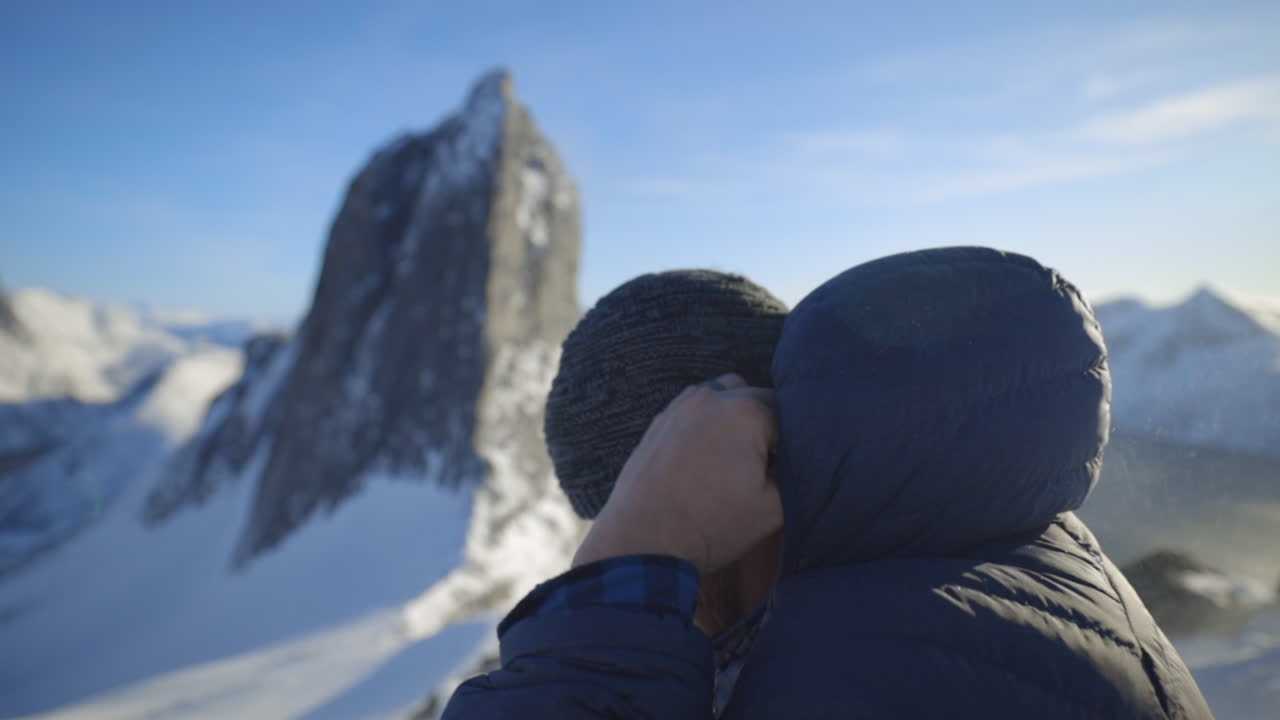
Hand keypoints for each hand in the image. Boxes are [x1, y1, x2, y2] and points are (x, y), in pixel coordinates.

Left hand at [572, 373, 782, 574]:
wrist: (643, 542)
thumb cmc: (710, 526)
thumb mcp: (773, 508)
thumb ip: (799, 475)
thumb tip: (799, 460)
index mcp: (745, 411)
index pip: (791, 414)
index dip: (796, 444)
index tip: (789, 472)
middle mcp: (712, 396)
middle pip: (758, 399)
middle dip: (768, 429)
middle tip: (766, 469)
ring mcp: (680, 406)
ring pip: (724, 396)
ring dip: (737, 419)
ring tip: (736, 461)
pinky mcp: (659, 423)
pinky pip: (695, 411)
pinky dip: (708, 426)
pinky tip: (707, 462)